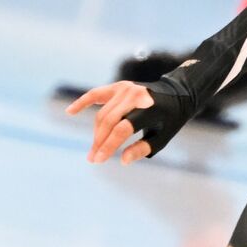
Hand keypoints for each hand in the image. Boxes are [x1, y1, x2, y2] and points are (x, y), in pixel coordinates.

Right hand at [66, 78, 198, 162]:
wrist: (176, 95)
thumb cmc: (169, 121)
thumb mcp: (162, 139)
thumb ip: (142, 149)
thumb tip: (123, 160)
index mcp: (147, 110)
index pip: (122, 129)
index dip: (109, 145)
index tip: (99, 160)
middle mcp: (135, 96)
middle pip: (109, 121)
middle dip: (99, 142)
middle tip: (93, 159)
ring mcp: (125, 89)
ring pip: (103, 114)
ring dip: (96, 133)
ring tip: (93, 149)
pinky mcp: (119, 86)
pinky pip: (96, 94)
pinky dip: (83, 102)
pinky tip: (70, 112)